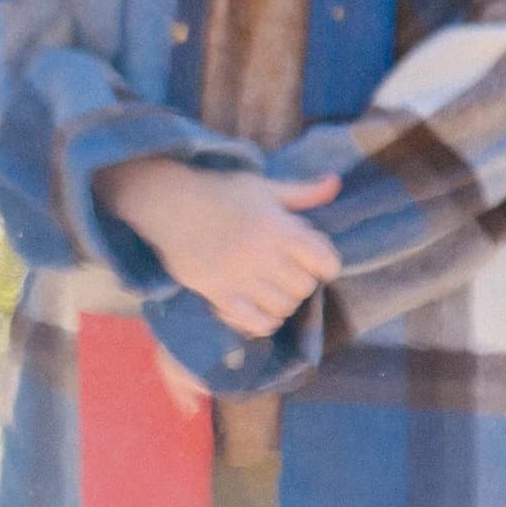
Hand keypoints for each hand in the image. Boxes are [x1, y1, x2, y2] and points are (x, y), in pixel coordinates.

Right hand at [97, 158, 344, 338]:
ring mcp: (239, 277)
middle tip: (288, 272)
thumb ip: (302, 192)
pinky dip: (264, 322)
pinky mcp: (218, 294)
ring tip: (273, 290)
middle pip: (304, 287)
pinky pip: (255, 323)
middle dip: (302, 281)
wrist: (169, 205)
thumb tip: (335, 183)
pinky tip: (261, 310)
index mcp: (277, 227)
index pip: (325, 260)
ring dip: (284, 302)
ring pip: (283, 308)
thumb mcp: (263, 187)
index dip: (326, 262)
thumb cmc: (220, 193)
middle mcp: (261, 254)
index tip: (314, 259)